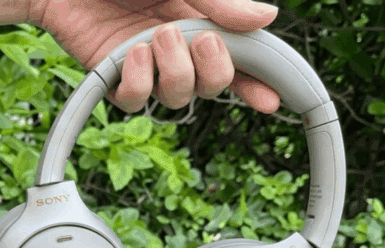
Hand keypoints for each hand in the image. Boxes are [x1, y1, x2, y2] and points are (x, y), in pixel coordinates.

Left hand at [28, 0, 281, 113]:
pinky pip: (134, 101)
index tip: (272, 99)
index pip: (238, 57)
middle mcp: (176, 46)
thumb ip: (218, 3)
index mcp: (200, 19)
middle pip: (211, 86)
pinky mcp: (112, 75)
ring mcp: (145, 64)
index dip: (257, 81)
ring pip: (176, 98)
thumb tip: (267, 17)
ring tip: (158, 35)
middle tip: (201, 39)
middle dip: (214, 71)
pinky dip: (139, 81)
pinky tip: (133, 52)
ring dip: (174, 70)